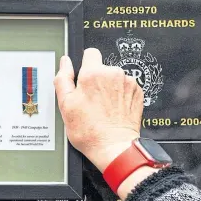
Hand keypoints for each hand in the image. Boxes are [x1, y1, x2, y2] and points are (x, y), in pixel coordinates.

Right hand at [54, 48, 143, 171]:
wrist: (113, 147)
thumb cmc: (89, 130)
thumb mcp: (65, 104)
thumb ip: (63, 78)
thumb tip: (65, 62)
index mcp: (93, 73)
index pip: (90, 53)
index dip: (84, 64)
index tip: (82, 77)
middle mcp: (113, 74)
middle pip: (102, 67)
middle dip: (95, 79)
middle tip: (89, 100)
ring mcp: (128, 83)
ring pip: (114, 78)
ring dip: (108, 87)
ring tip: (102, 107)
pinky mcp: (138, 93)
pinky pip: (125, 87)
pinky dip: (119, 95)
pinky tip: (112, 109)